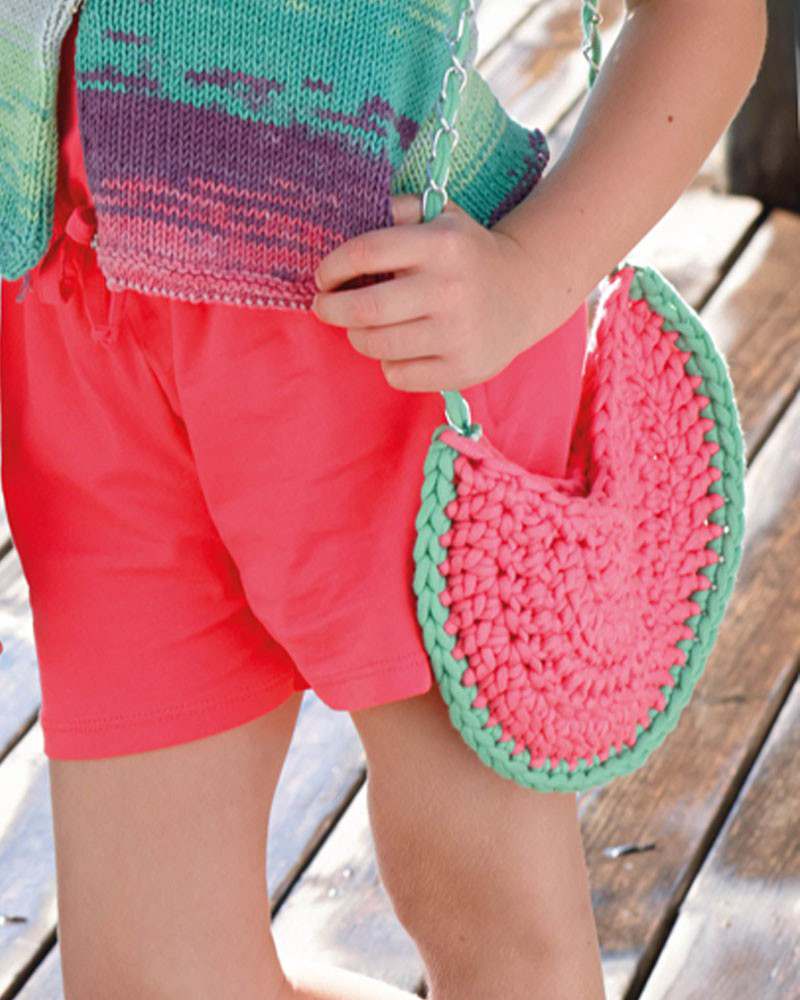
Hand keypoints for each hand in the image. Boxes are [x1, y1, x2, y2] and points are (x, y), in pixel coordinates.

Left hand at [311, 194, 547, 392]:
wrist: (524, 292)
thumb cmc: (466, 255)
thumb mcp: (441, 218)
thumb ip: (397, 212)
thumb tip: (347, 221)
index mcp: (442, 245)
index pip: (367, 253)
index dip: (333, 267)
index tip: (322, 277)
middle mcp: (450, 290)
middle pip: (365, 308)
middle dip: (331, 309)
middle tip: (324, 307)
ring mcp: (458, 334)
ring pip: (377, 345)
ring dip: (358, 337)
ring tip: (362, 328)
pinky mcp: (462, 369)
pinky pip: (399, 375)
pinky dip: (389, 364)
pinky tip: (400, 349)